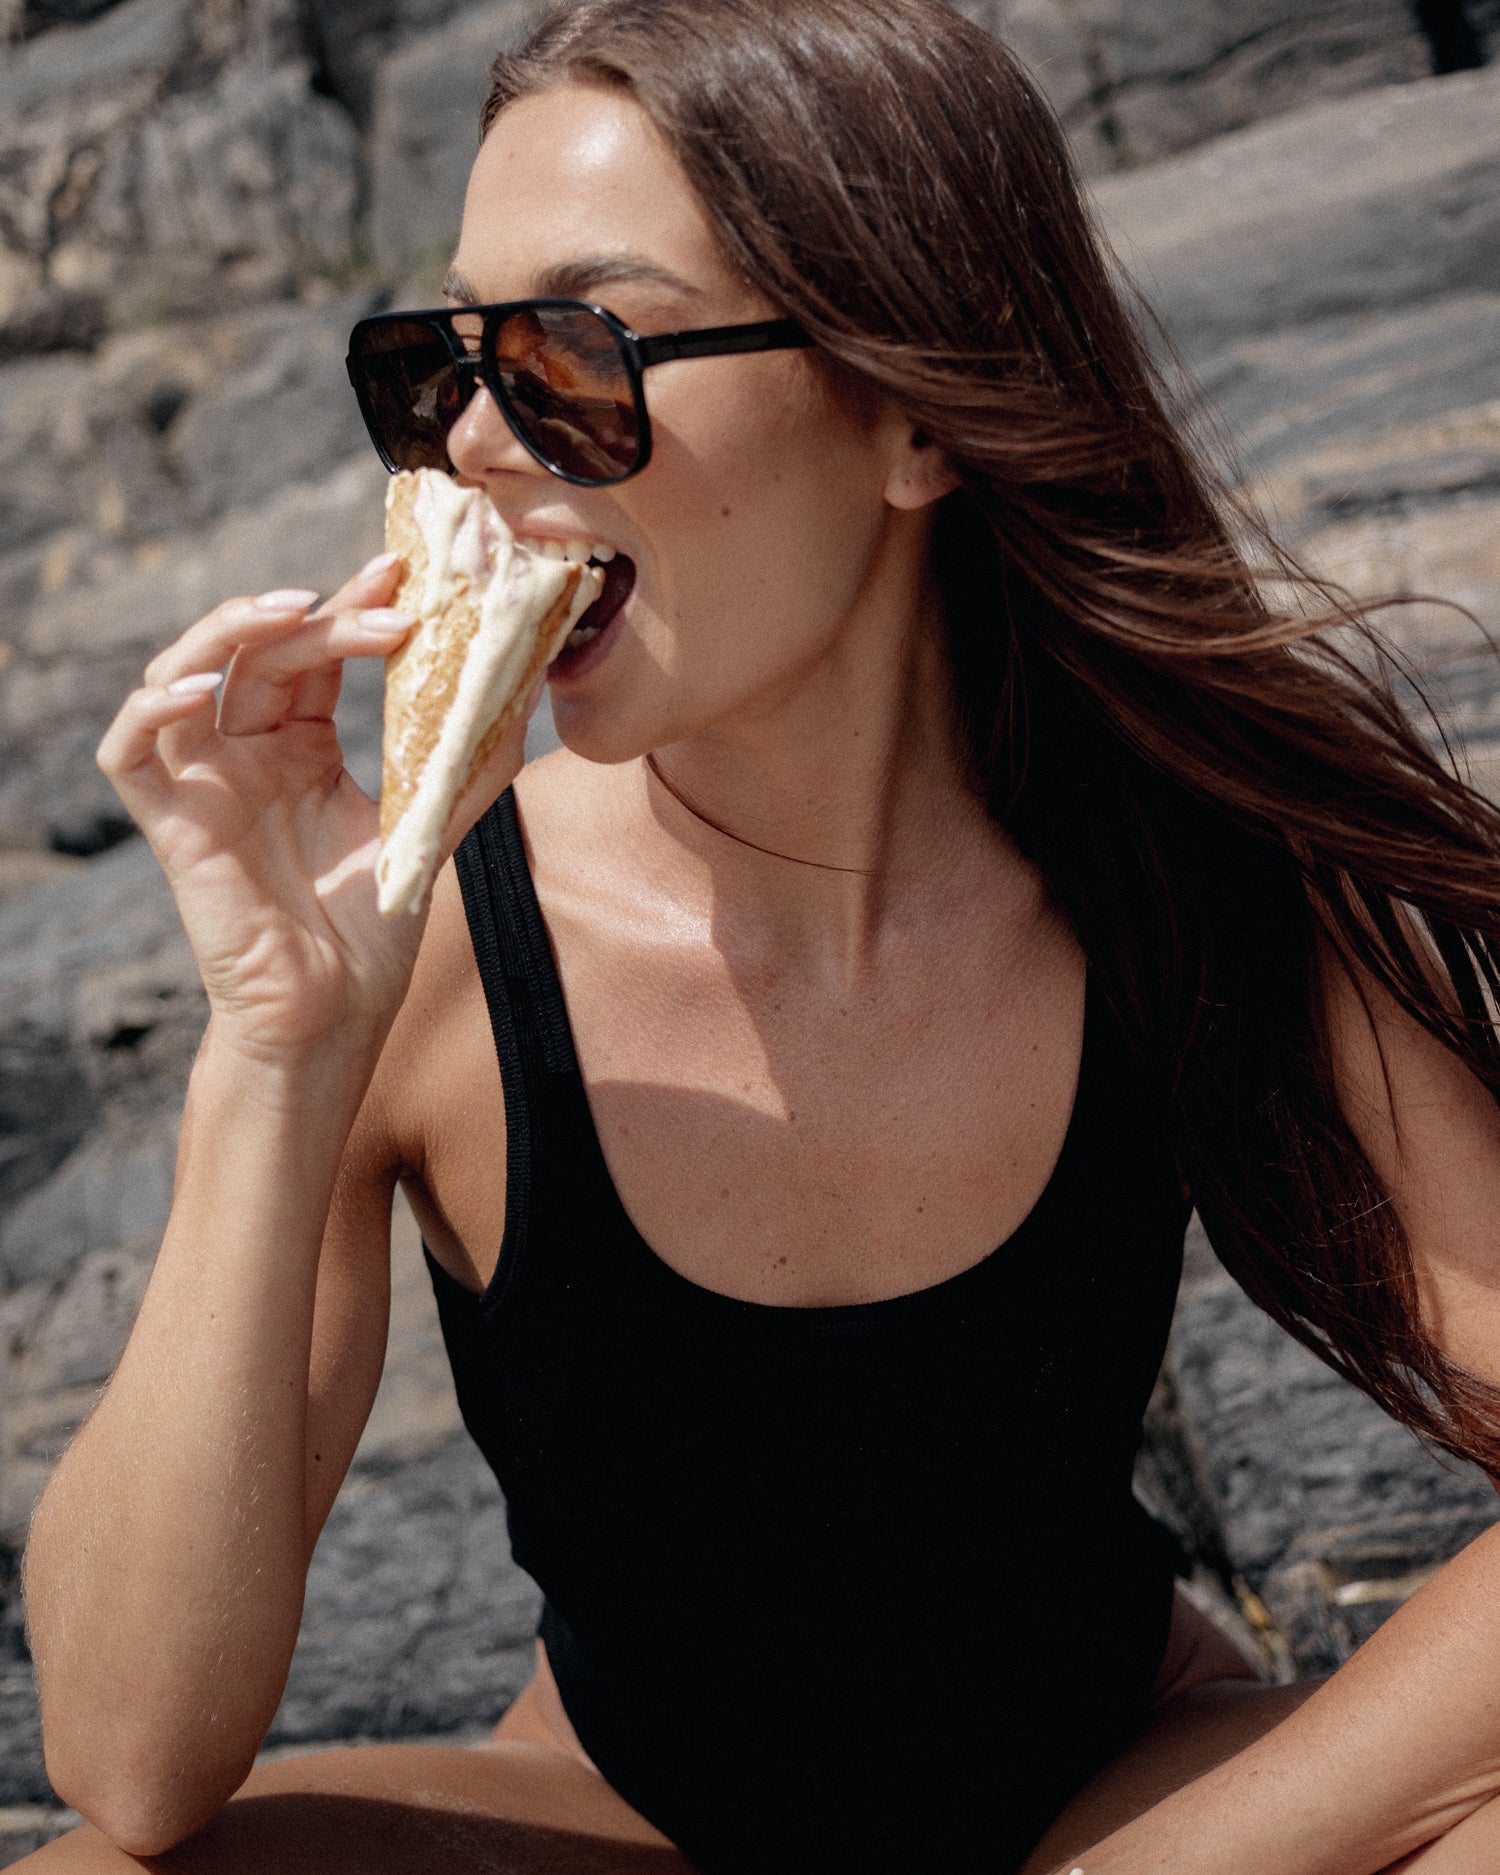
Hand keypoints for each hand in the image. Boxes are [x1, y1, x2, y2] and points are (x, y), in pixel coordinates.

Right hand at [96, 552, 530, 1063]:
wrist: (334, 1015)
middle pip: (261, 655)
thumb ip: (464, 766)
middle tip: (385, 595)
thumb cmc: (371, 931)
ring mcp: (205, 786)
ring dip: (229, 632)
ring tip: (294, 610)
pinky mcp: (171, 826)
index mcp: (300, 750)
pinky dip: (150, 709)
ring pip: (181, 674)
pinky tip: (193, 688)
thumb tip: (524, 700)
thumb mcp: (428, 831)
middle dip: (320, 616)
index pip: (313, 655)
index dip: (349, 606)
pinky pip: (130, 752)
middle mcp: (246, 756)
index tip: (402, 569)